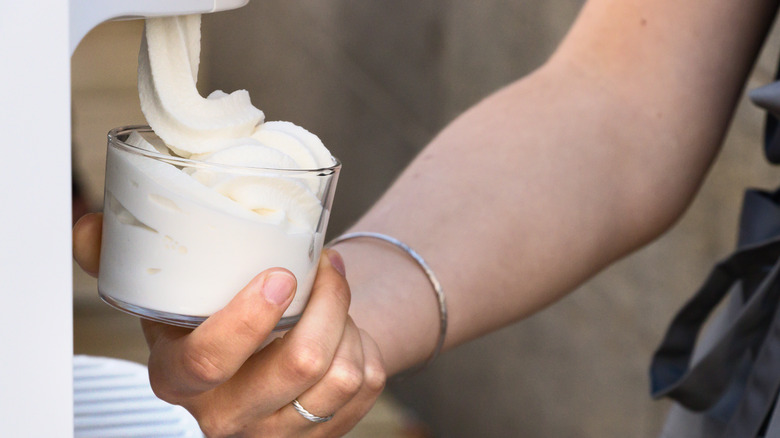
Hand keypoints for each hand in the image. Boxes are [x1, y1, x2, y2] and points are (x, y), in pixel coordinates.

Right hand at [73, 213, 386, 436]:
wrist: (263, 354)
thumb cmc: (214, 317)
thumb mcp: (166, 295)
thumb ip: (122, 259)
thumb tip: (89, 226)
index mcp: (180, 377)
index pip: (209, 360)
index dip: (248, 320)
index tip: (280, 275)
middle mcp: (228, 414)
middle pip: (298, 365)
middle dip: (327, 303)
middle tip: (327, 265)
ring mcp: (278, 431)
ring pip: (340, 374)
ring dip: (348, 319)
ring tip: (335, 290)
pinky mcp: (323, 434)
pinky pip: (364, 383)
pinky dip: (364, 342)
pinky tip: (344, 327)